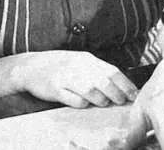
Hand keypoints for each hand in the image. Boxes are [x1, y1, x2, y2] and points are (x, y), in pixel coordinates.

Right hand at [12, 50, 138, 108]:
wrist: (30, 67)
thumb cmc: (58, 66)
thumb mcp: (79, 61)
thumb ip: (96, 70)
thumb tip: (119, 85)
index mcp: (86, 59)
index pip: (111, 71)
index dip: (125, 84)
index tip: (134, 94)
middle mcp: (78, 66)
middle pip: (103, 81)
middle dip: (116, 94)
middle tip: (121, 101)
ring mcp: (66, 77)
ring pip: (90, 91)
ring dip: (100, 99)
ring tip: (104, 103)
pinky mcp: (55, 89)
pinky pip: (74, 100)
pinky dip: (82, 104)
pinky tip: (84, 104)